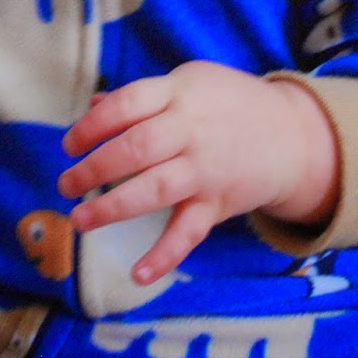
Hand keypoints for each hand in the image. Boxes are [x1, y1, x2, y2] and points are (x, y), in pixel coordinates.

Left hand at [59, 62, 339, 284]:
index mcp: (180, 94)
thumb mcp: (190, 83)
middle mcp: (192, 131)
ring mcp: (205, 170)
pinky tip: (137, 274)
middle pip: (136, 148)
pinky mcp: (217, 204)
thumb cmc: (229, 104)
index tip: (69, 144)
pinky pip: (189, 233)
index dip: (93, 125)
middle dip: (94, 168)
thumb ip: (142, 97)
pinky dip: (164, 256)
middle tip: (66, 184)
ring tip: (80, 219)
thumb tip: (94, 108)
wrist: (292, 136)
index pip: (129, 104)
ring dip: (112, 206)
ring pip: (155, 189)